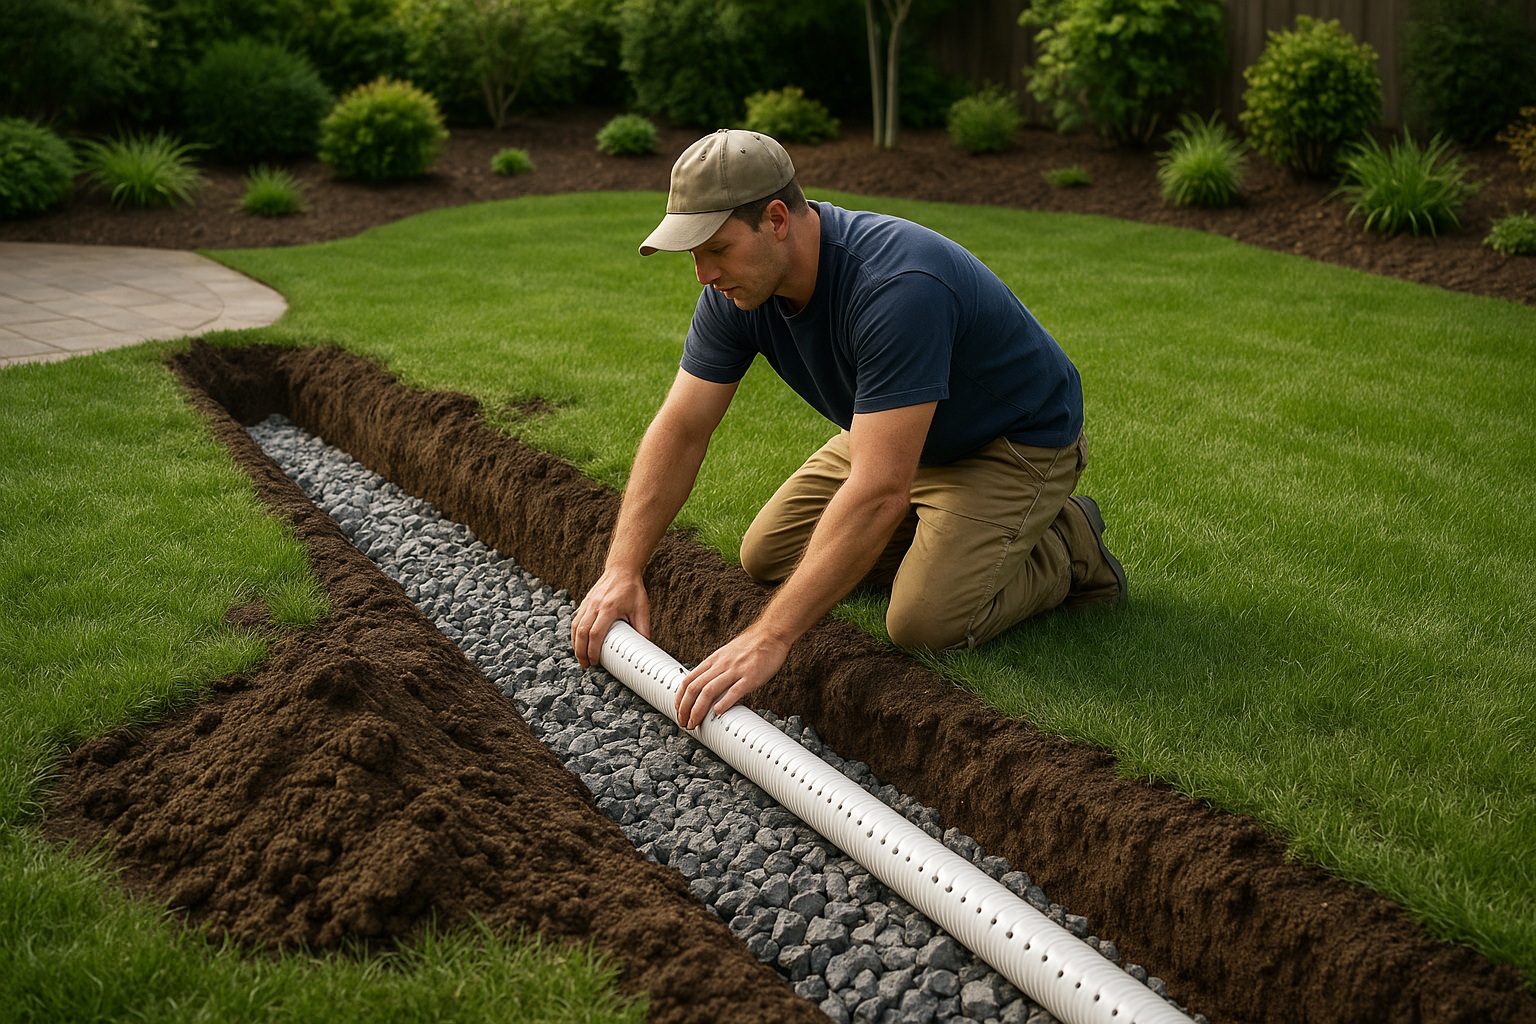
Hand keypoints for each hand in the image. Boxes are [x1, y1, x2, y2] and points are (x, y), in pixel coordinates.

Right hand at [571, 568, 650, 668]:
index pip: (596, 633)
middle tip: (586, 665)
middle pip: (581, 633)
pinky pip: (575, 620)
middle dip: (581, 652)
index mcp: (609, 608)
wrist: (622, 570)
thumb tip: (646, 647)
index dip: (593, 650)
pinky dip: (574, 634)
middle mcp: (595, 606)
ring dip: (575, 645)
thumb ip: (643, 629)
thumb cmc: (632, 589)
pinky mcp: (585, 602)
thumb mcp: (642, 609)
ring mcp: (588, 603)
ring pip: (575, 627)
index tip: (596, 662)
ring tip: (581, 658)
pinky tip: (578, 643)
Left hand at [674, 625, 789, 729]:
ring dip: (698, 710)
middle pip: (694, 688)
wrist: (771, 634)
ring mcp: (735, 670)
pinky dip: (724, 703)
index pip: (688, 680)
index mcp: (714, 660)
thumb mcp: (728, 654)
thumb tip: (709, 687)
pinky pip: (734, 691)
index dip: (680, 698)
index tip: (678, 710)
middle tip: (684, 722)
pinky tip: (717, 713)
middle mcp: (721, 665)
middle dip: (685, 708)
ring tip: (695, 723)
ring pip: (709, 691)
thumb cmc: (752, 645)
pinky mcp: (751, 676)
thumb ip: (718, 669)